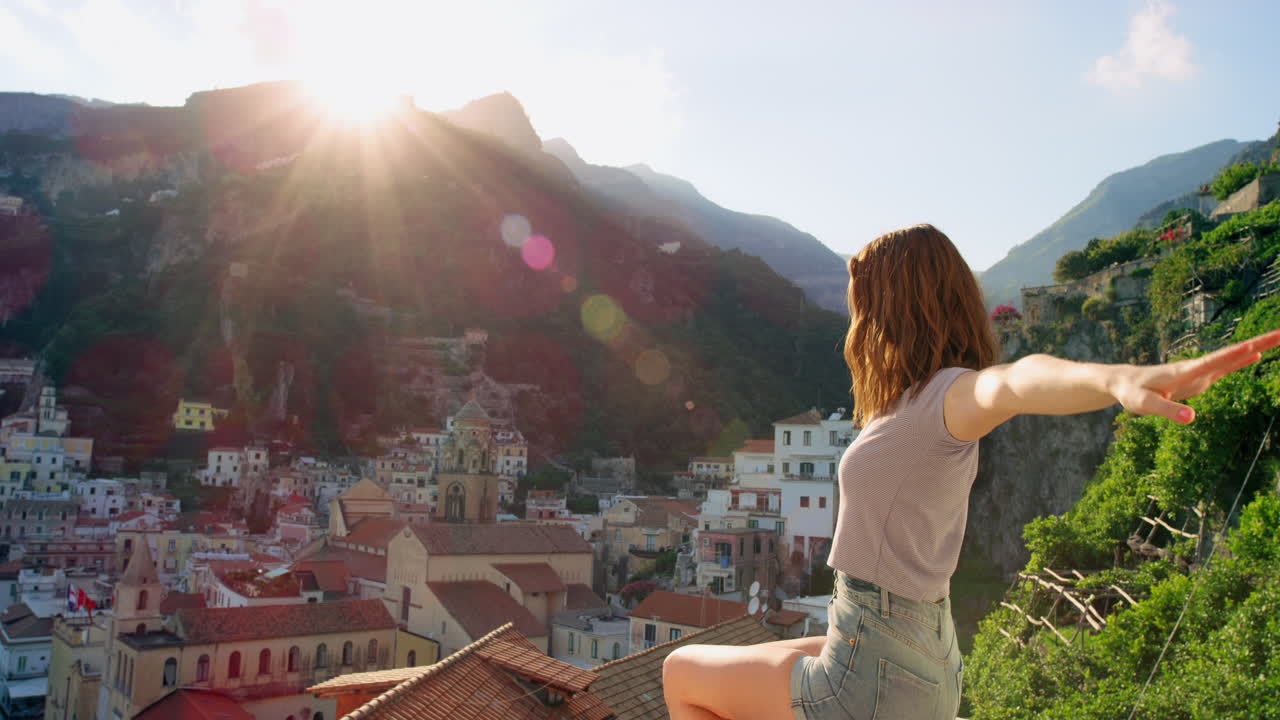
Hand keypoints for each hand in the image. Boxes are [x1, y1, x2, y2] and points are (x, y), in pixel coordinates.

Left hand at [1107, 329, 1279, 423]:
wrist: (1124, 382)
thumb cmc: (1132, 393)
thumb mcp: (1145, 405)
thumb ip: (1167, 411)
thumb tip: (1192, 418)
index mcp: (1184, 372)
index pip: (1215, 361)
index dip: (1236, 354)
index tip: (1257, 344)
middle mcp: (1196, 368)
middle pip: (1232, 354)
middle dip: (1258, 342)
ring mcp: (1200, 372)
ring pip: (1232, 357)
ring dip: (1256, 346)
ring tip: (1278, 337)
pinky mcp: (1199, 377)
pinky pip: (1226, 366)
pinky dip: (1242, 359)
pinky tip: (1256, 354)